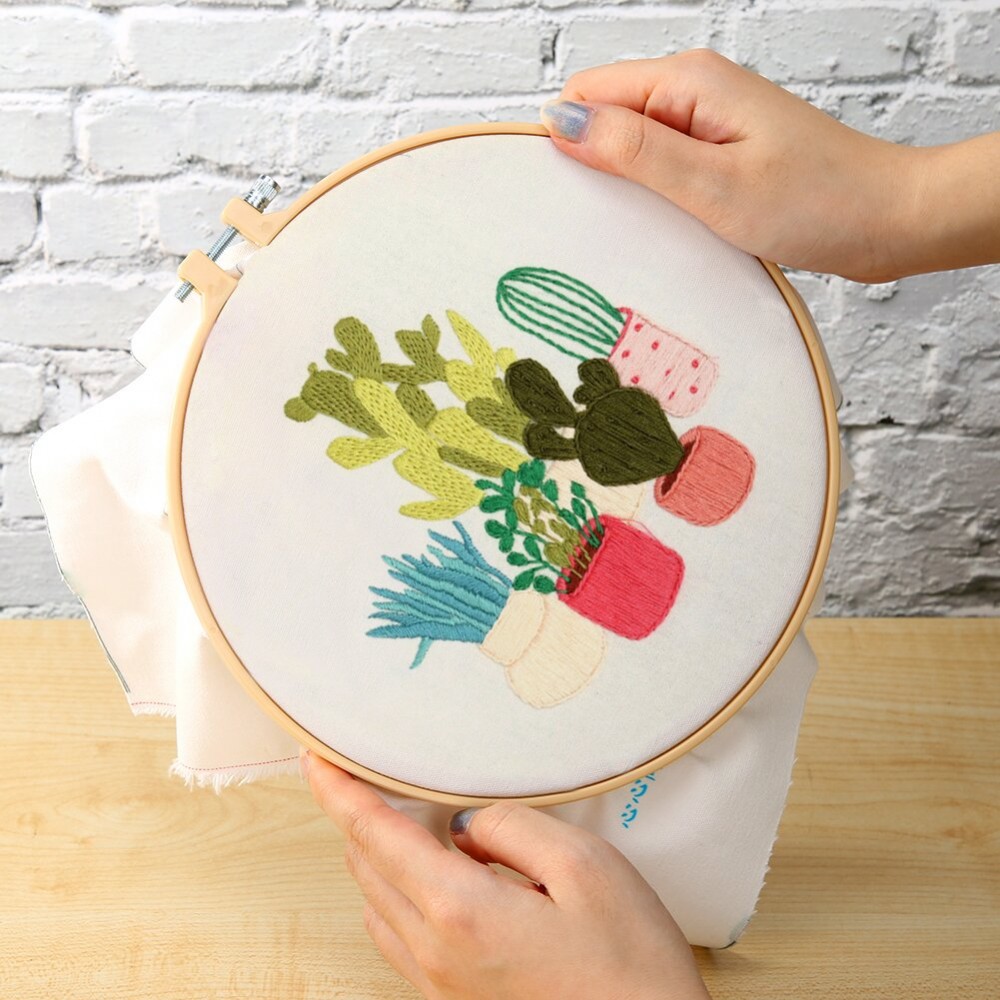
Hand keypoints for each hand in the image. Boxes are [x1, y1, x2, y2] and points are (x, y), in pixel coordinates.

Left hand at [301, 748, 711, 999]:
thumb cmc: (628, 965)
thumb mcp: (585, 866)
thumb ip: (511, 827)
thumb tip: (464, 824)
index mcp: (459, 910)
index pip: (374, 834)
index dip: (338, 790)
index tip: (316, 759)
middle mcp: (434, 952)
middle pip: (366, 867)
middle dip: (360, 815)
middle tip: (378, 776)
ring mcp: (440, 984)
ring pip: (377, 902)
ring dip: (379, 855)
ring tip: (415, 821)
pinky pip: (399, 936)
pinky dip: (398, 893)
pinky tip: (438, 878)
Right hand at [540, 49, 999, 282]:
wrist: (887, 220)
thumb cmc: (817, 202)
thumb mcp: (713, 183)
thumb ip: (634, 151)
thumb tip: (563, 121)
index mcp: (689, 82)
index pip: (589, 91)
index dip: (566, 138)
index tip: (561, 194)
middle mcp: (696, 91)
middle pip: (607, 117)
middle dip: (594, 166)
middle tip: (608, 223)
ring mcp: (709, 122)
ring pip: (633, 146)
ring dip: (626, 188)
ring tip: (643, 230)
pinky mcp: (721, 153)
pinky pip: (663, 167)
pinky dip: (655, 198)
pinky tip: (668, 229)